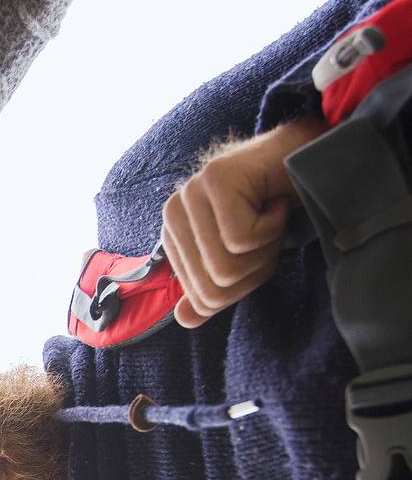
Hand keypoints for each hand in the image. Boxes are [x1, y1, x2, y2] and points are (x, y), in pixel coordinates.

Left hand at [163, 116, 325, 328]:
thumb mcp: (243, 258)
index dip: (243, 286)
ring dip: (266, 249)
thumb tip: (186, 320)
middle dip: (256, 270)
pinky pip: (241, 239)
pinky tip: (275, 201)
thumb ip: (213, 288)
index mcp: (173, 236)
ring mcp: (191, 193)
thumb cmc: (273, 208)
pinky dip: (274, 227)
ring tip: (271, 216)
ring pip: (227, 267)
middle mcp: (173, 213)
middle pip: (214, 288)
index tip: (257, 248)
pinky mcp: (216, 180)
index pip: (201, 299)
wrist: (307, 159)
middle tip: (269, 233)